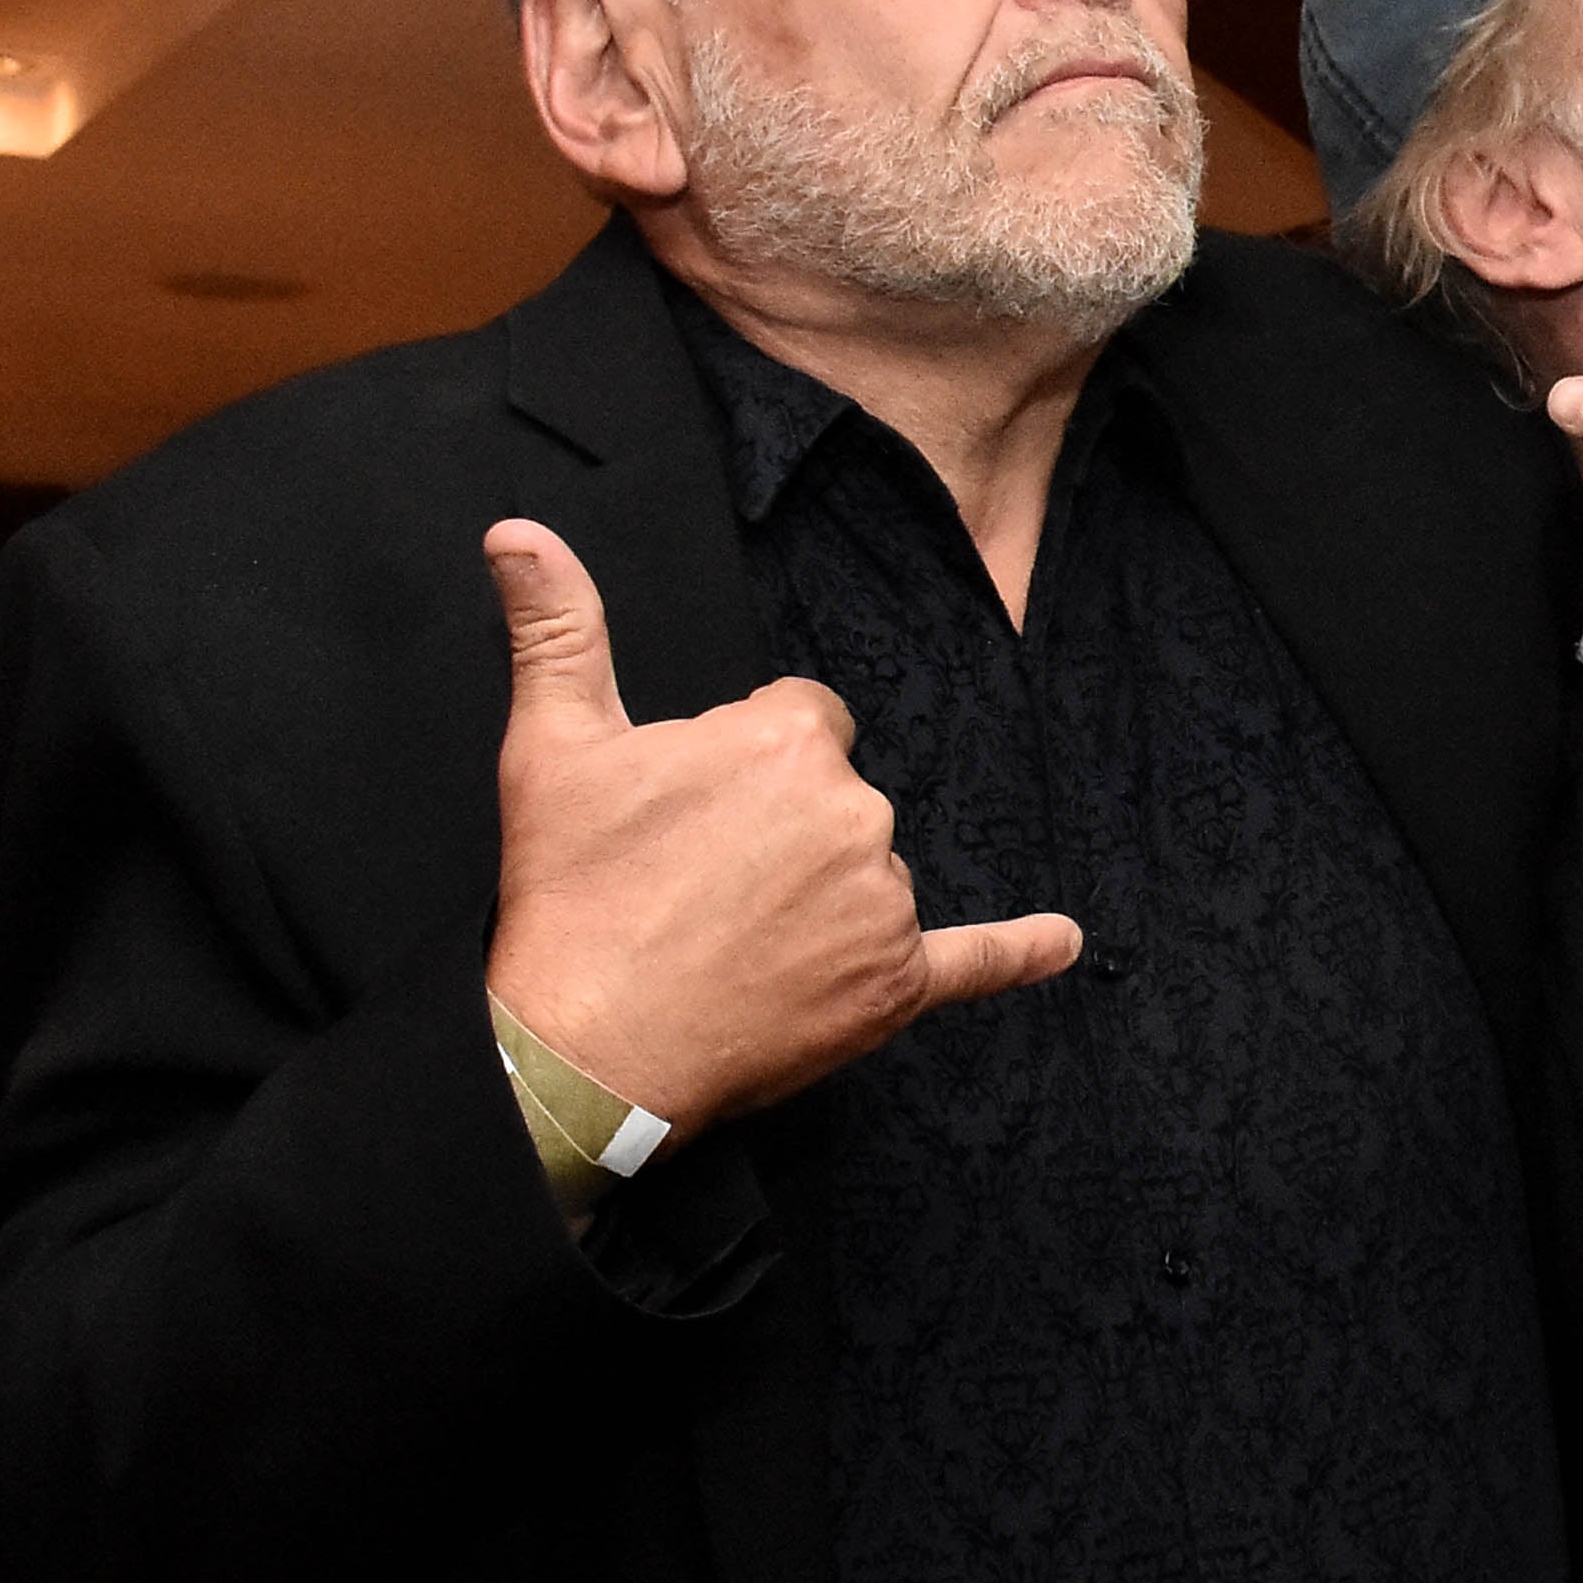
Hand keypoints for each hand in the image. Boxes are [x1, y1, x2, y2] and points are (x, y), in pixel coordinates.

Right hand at [480, 521, 1080, 1128]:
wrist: (581, 1050)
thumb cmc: (570, 897)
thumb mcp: (551, 746)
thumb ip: (558, 627)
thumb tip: (519, 532)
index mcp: (786, 737)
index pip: (804, 721)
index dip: (747, 767)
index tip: (695, 817)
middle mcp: (854, 810)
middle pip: (840, 798)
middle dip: (783, 833)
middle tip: (699, 885)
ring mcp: (882, 902)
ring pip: (871, 875)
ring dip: (822, 900)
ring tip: (733, 940)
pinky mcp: (895, 986)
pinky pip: (975, 959)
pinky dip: (1020, 952)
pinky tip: (1063, 942)